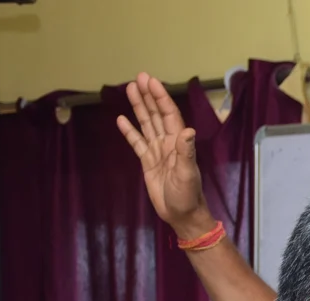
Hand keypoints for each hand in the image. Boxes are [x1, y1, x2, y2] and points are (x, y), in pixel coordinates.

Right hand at [115, 72, 214, 239]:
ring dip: (139, 107)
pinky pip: (137, 142)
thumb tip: (187, 131)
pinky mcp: (148, 162)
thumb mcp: (187, 174)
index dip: (160, 98)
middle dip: (149, 96)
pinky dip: (130, 131)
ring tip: (130, 89)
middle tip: (139, 77)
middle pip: (156, 114)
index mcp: (178, 143)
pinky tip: (121, 119)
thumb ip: (186, 152)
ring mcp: (157, 151)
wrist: (181, 214)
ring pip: (146, 124)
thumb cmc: (188, 196)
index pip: (169, 115)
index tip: (151, 82)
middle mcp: (168, 143)